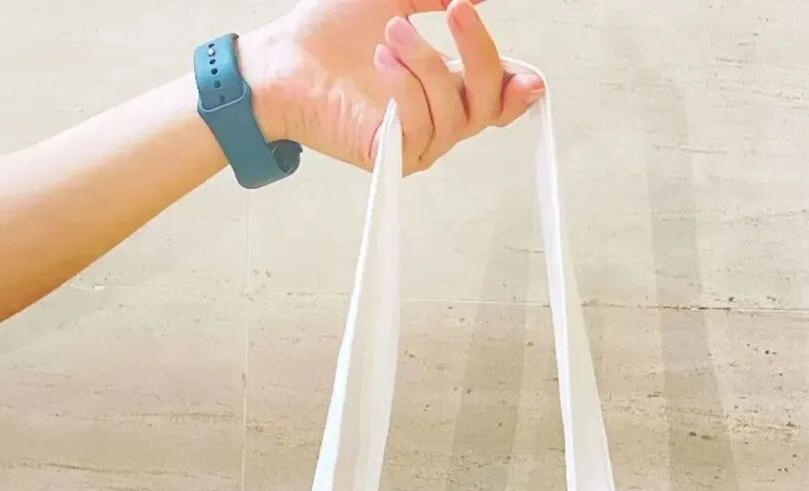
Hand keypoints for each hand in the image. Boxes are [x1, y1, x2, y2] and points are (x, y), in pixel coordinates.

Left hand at [239, 0, 543, 175]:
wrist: (281, 59)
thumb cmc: (329, 33)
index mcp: (445, 86)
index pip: (499, 98)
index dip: (518, 88)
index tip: (526, 70)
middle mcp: (437, 120)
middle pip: (489, 106)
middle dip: (482, 54)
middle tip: (458, 6)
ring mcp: (415, 142)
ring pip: (455, 116)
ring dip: (428, 64)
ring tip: (392, 33)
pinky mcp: (389, 157)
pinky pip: (420, 131)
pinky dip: (407, 92)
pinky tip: (383, 63)